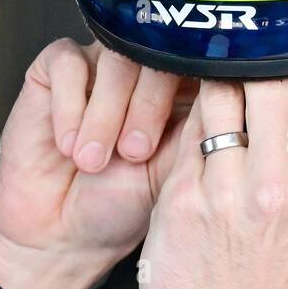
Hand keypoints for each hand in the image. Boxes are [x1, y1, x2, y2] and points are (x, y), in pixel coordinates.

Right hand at [0, 39, 195, 288]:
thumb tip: (229, 97)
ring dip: (106, 113)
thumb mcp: (174, 172)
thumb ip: (200, 129)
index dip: (191, 88)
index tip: (184, 130)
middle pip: (157, 55)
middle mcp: (144, 69)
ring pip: (114, 58)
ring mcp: (101, 64)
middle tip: (134, 152)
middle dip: (147, 106)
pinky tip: (68, 143)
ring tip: (94, 160)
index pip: (198, 62)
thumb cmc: (122, 205)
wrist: (63, 232)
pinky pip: (67, 63)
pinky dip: (69, 106)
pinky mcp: (58, 67)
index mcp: (182, 87)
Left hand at [139, 76, 287, 288]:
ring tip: (205, 82)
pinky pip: (184, 131)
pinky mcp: (183, 199)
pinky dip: (182, 117)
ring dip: (211, 81)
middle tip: (234, 59)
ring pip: (218, 93)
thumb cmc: (263, 274)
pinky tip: (179, 117)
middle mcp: (278, 183)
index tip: (271, 54)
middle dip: (249, 61)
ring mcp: (228, 191)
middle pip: (266, 78)